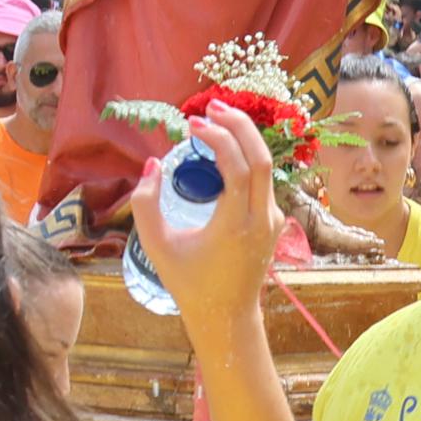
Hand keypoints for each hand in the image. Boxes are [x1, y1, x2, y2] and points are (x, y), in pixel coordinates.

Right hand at [136, 103, 279, 319]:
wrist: (226, 315)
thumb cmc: (189, 283)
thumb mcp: (157, 245)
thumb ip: (145, 205)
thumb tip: (152, 164)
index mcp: (237, 225)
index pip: (238, 168)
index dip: (218, 138)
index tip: (193, 124)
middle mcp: (263, 219)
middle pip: (262, 157)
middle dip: (240, 124)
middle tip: (212, 105)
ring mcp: (274, 220)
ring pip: (267, 167)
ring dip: (244, 138)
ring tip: (215, 120)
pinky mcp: (275, 221)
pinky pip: (263, 181)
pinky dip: (246, 158)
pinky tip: (223, 149)